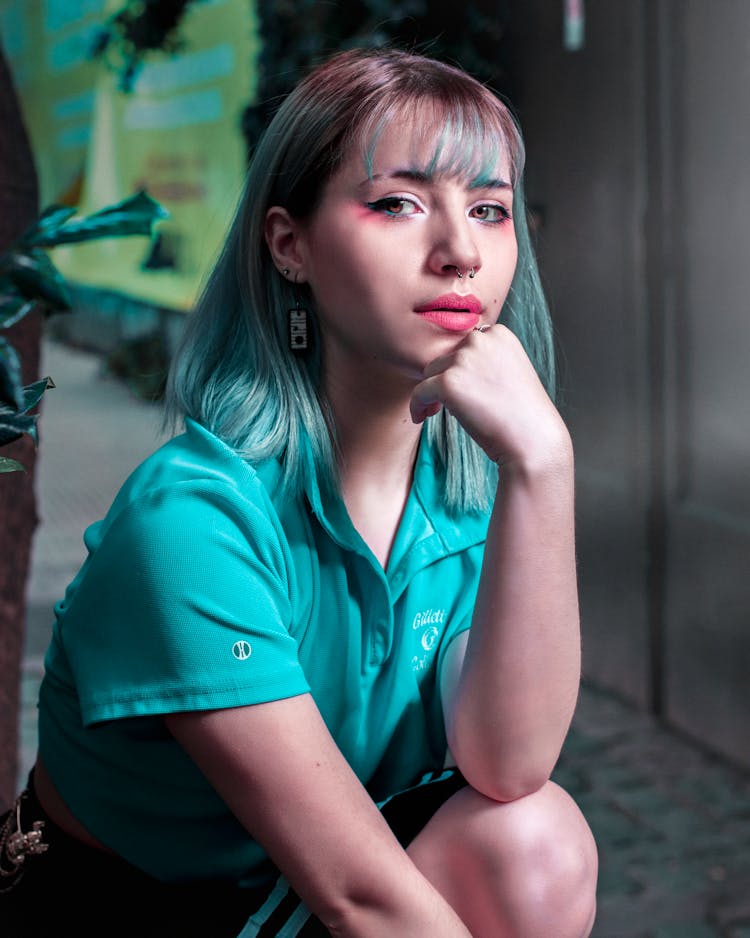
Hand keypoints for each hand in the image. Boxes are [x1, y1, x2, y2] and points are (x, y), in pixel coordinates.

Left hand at [410, 325, 570, 471]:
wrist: (533, 440)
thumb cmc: (523, 414)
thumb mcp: (509, 372)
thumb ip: (484, 360)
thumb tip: (451, 364)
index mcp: (499, 333)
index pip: (464, 346)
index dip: (459, 368)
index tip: (465, 389)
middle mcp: (481, 339)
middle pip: (445, 357)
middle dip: (445, 379)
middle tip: (451, 405)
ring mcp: (464, 359)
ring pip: (429, 373)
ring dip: (431, 393)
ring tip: (441, 412)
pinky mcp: (449, 381)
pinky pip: (419, 392)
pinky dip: (417, 406)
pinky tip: (422, 418)